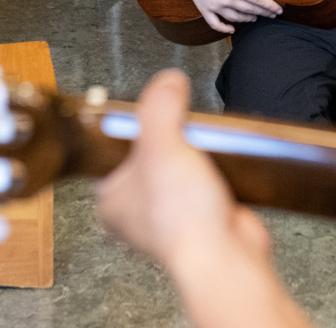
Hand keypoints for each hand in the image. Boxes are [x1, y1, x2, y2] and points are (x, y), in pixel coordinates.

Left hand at [98, 69, 271, 273]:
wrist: (225, 255)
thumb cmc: (182, 216)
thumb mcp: (162, 145)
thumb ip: (160, 107)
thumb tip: (168, 80)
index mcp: (111, 198)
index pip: (110, 148)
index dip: (130, 124)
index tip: (149, 105)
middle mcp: (136, 210)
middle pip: (148, 154)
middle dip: (169, 137)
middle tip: (180, 121)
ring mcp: (170, 216)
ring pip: (179, 167)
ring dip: (194, 152)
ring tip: (203, 138)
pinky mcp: (202, 218)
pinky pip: (205, 182)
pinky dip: (215, 170)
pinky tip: (222, 158)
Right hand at [178, 0, 282, 33]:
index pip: (258, 0)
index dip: (270, 6)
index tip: (279, 10)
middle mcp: (226, 0)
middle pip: (250, 10)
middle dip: (263, 13)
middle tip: (272, 15)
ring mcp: (214, 7)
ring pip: (235, 18)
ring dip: (247, 19)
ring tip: (255, 17)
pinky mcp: (204, 9)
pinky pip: (216, 24)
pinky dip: (225, 28)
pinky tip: (232, 29)